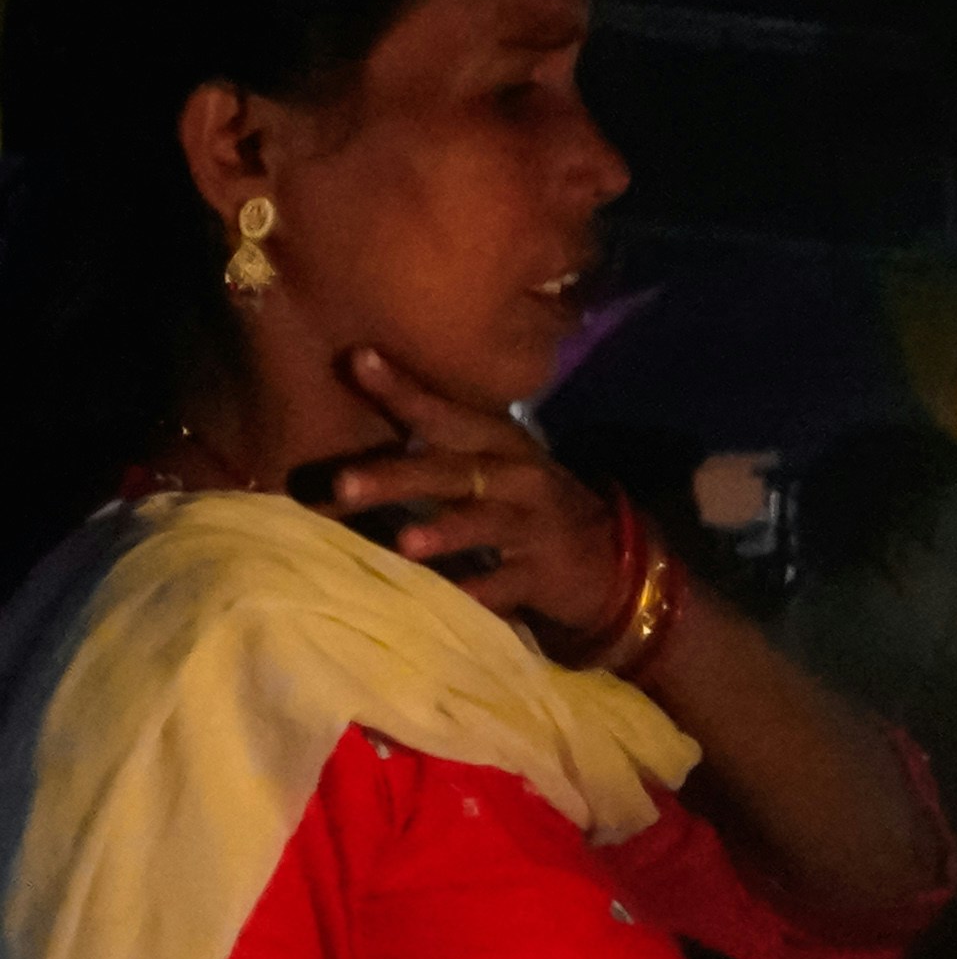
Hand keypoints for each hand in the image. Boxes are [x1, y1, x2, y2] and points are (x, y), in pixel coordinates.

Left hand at [313, 347, 634, 637]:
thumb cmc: (526, 507)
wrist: (611, 558)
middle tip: (342, 484)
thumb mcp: (494, 467)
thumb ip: (438, 451)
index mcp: (500, 445)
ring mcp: (536, 525)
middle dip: (398, 476)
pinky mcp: (548, 573)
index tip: (357, 360)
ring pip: (487, 523)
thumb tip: (356, 429)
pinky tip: (457, 597)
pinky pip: (511, 583)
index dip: (405, 391)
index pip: (447, 414)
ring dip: (447, 531)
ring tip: (405, 544)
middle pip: (454, 471)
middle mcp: (519, 477)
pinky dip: (485, 592)